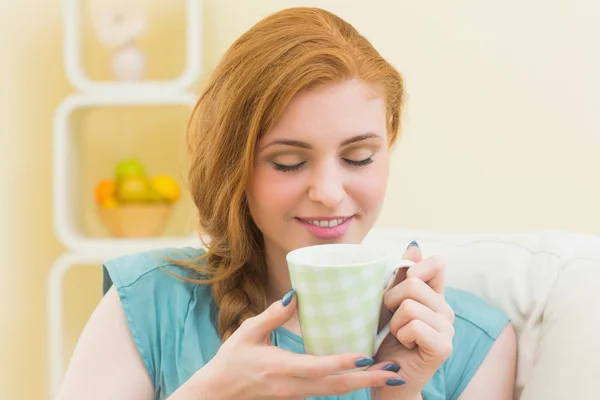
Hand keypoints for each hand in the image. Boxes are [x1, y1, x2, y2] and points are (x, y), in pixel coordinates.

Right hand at [181, 290, 402, 399]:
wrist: (217, 395)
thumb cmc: (230, 362)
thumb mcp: (247, 333)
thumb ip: (272, 314)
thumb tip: (296, 294)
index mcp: (280, 368)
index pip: (318, 367)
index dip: (344, 362)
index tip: (368, 355)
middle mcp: (293, 386)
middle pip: (337, 387)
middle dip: (369, 381)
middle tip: (397, 373)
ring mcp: (296, 395)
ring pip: (335, 393)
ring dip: (364, 385)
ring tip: (389, 376)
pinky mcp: (297, 396)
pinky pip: (327, 392)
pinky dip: (348, 385)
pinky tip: (361, 376)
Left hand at [370, 242, 454, 398]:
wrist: (385, 378)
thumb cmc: (385, 340)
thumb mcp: (389, 303)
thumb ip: (401, 276)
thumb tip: (414, 245)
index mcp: (435, 296)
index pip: (435, 264)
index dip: (411, 271)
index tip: (398, 294)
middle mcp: (446, 310)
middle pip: (412, 283)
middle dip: (390, 302)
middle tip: (392, 323)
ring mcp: (448, 329)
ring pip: (410, 305)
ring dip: (394, 323)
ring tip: (399, 336)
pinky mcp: (443, 347)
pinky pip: (414, 325)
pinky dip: (401, 336)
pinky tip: (406, 346)